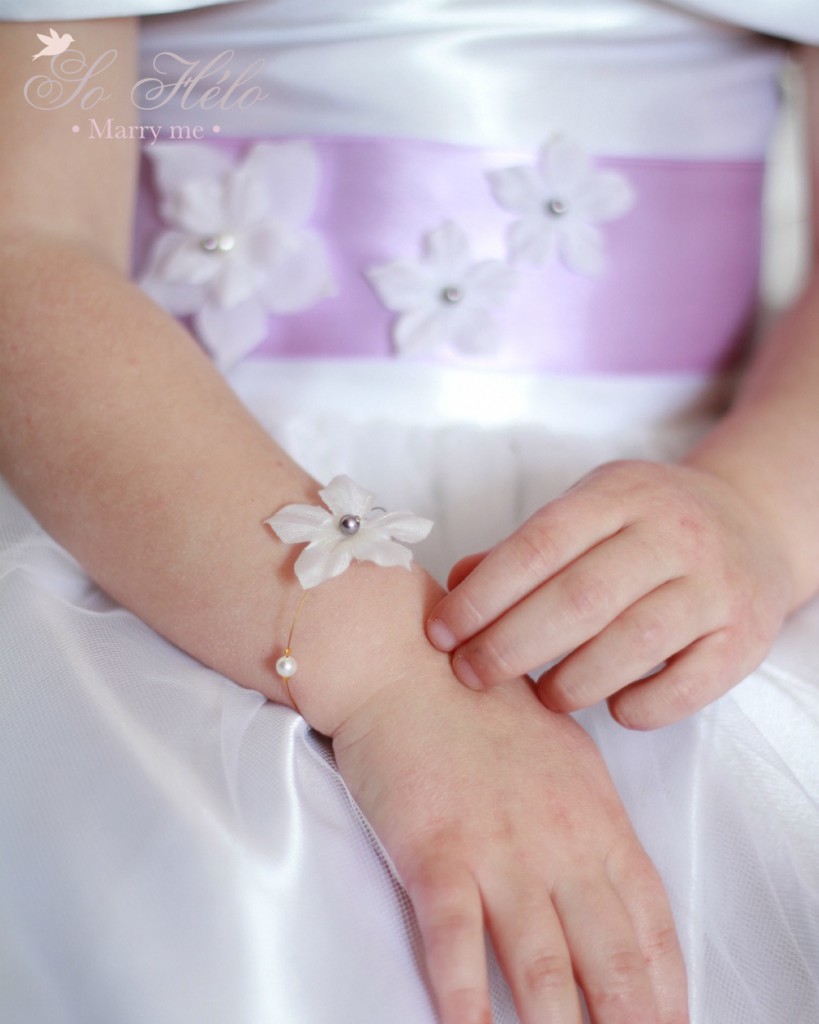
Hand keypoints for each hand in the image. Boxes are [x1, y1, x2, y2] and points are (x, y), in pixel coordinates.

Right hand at [333, 670, 688, 1023]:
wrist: (408, 664)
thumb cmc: (482, 709)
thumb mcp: (563, 756)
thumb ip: (591, 825)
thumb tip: (608, 889)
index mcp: (596, 816)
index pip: (651, 923)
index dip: (667, 991)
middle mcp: (559, 840)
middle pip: (610, 958)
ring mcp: (498, 847)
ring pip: (542, 966)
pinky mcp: (436, 849)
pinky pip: (454, 941)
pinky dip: (466, 1000)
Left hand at [426, 460, 792, 728]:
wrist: (750, 522)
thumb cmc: (645, 524)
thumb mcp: (587, 510)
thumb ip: (522, 550)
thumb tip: (455, 588)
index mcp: (620, 494)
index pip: (540, 545)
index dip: (484, 595)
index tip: (441, 634)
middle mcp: (672, 533)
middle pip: (580, 600)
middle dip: (511, 645)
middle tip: (471, 676)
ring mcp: (715, 585)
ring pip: (633, 643)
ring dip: (572, 682)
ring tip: (540, 696)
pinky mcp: (744, 636)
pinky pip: (688, 685)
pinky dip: (641, 706)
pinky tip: (610, 708)